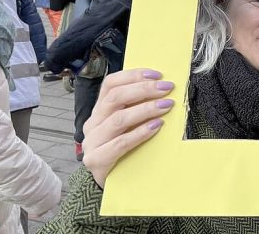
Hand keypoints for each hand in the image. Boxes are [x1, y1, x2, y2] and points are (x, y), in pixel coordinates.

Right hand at [81, 69, 174, 187]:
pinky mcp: (96, 160)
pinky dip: (140, 133)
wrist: (114, 184)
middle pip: (115, 98)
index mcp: (100, 110)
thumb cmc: (126, 149)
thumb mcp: (130, 125)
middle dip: (144, 90)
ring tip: (166, 105)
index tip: (158, 75)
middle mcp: (92, 123)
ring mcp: (92, 142)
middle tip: (167, 88)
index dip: (133, 76)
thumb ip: (138, 107)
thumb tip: (163, 87)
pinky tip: (156, 126)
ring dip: (145, 109)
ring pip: (118, 119)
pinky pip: (119, 143)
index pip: (111, 84)